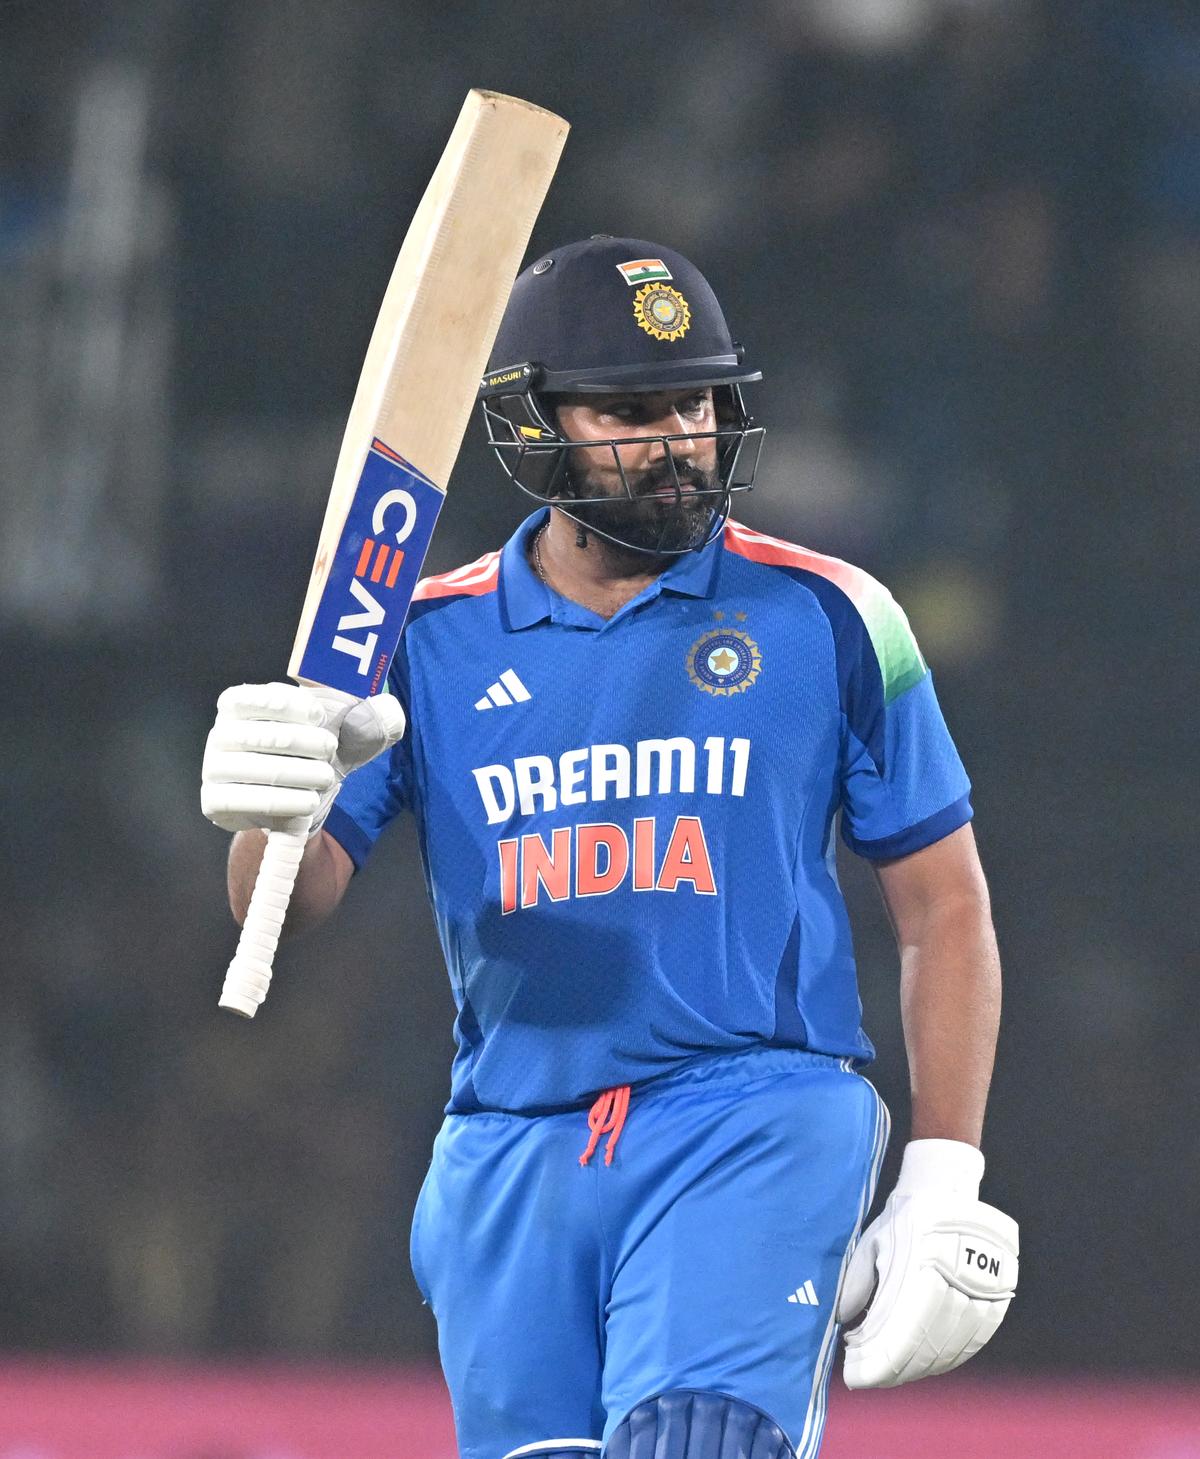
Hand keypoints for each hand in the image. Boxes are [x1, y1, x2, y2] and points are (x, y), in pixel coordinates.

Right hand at [201, 682, 405, 835]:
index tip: (319, 716)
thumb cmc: (307, 753)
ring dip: (306, 775)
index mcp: (235, 706)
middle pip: (267, 737)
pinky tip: (310, 801)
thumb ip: (360, 716)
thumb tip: (391, 710)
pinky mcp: (215, 803)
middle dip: (309, 744)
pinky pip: (253, 803)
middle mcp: (219, 735)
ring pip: (265, 773)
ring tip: (327, 778)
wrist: (286, 800)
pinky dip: (286, 803)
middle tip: (331, 749)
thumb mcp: (331, 728)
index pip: (255, 698)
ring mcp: (213, 770)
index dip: (290, 705)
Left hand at [837, 1139, 1018, 1388]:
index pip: (901, 1331)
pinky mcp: (998, 1295)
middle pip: (926, 1345)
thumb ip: (857, 1281)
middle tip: (871, 1376)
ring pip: (952, 1347)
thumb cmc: (904, 1218)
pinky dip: (950, 1356)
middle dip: (896, 1368)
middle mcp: (956, 1279)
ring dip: (922, 1366)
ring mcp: (982, 1289)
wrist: (948, 1190)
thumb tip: (843, 1320)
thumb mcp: (872, 1242)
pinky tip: (930, 1363)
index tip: (858, 1374)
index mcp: (922, 1264)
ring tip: (895, 1373)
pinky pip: (975, 1339)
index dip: (880, 1360)